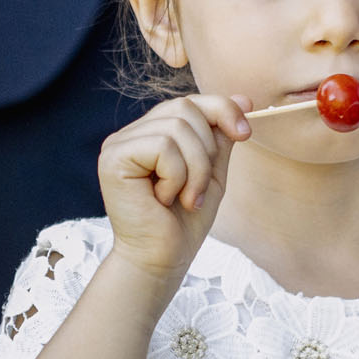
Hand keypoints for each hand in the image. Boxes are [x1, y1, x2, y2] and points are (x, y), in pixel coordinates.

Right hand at [98, 94, 251, 284]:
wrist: (161, 260)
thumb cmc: (184, 222)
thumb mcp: (212, 172)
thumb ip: (221, 137)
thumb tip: (242, 98)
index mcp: (153, 133)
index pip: (190, 101)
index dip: (222, 109)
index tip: (245, 133)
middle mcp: (132, 133)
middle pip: (184, 107)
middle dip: (206, 150)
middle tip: (199, 190)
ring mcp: (119, 143)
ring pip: (176, 128)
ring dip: (194, 170)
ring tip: (185, 198)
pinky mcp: (113, 158)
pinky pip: (161, 146)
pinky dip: (176, 176)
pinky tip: (163, 199)